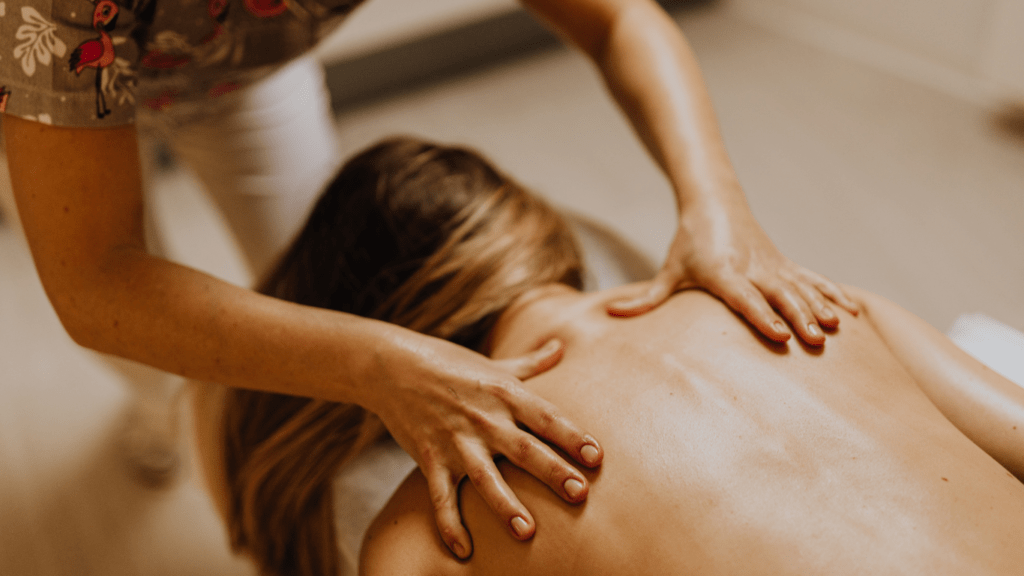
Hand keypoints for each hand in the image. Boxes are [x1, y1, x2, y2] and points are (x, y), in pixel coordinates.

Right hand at [367, 331, 602, 558]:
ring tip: (527, 531)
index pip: (545, 416)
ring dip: (506, 505)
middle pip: (524, 448)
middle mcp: (484, 418)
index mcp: (505, 393)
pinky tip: (464, 551)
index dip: (572, 436)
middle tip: (579, 493)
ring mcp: (456, 441)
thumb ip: (530, 363)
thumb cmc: (450, 364)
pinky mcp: (430, 459)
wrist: (392, 367)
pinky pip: (441, 497)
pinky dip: (450, 525)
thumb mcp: (493, 362)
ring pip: (486, 477)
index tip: (596, 455)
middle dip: (552, 471)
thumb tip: (560, 346)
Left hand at [607, 202, 857, 344]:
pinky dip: (833, 294)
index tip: (780, 334)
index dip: (762, 315)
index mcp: (723, 272)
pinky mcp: (785, 264)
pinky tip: (853, 313)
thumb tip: (611, 313)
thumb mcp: (669, 270)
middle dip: (799, 316)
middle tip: (814, 340)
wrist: (714, 204)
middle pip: (779, 294)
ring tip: (835, 330)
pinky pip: (814, 279)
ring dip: (820, 307)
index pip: (745, 297)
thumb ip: (646, 298)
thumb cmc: (688, 244)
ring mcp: (773, 265)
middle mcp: (753, 268)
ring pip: (801, 287)